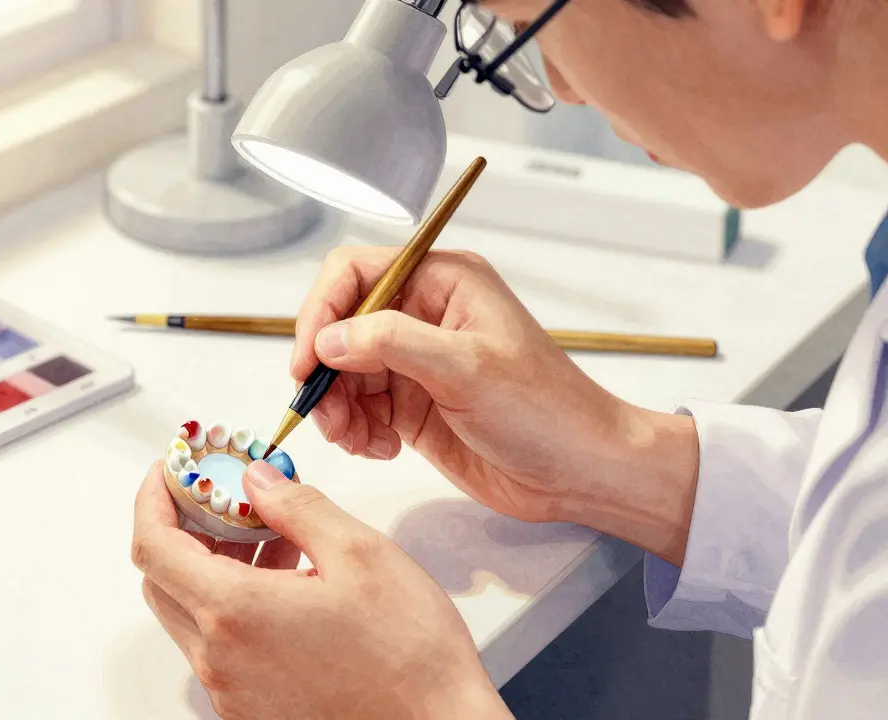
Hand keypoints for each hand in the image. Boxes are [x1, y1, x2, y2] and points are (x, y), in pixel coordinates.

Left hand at [132, 459, 511, 719]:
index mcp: (236, 614)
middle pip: (163, 580)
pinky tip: (286, 583)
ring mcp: (232, 691)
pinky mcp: (252, 709)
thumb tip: (259, 480)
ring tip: (272, 537)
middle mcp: (221, 660)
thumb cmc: (410, 658)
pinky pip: (221, 646)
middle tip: (223, 499)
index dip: (153, 498)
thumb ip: (297, 507)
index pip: (153, 545)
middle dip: (184, 529)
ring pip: (192, 613)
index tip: (169, 472)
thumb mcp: (360, 554)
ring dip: (214, 567)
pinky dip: (234, 605)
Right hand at [292, 247, 699, 563]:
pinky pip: (360, 407)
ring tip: (356, 440)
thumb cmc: (545, 410)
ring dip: (337, 408)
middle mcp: (424, 315)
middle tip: (329, 416)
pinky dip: (355, 430)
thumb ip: (391, 343)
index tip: (309, 361)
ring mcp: (416, 361)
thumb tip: (328, 340)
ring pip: (343, 372)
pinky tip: (379, 448)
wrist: (580, 471)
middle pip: (340, 327)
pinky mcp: (413, 404)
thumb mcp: (466, 367)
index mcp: (442, 282)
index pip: (355, 273)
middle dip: (326, 373)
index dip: (321, 312)